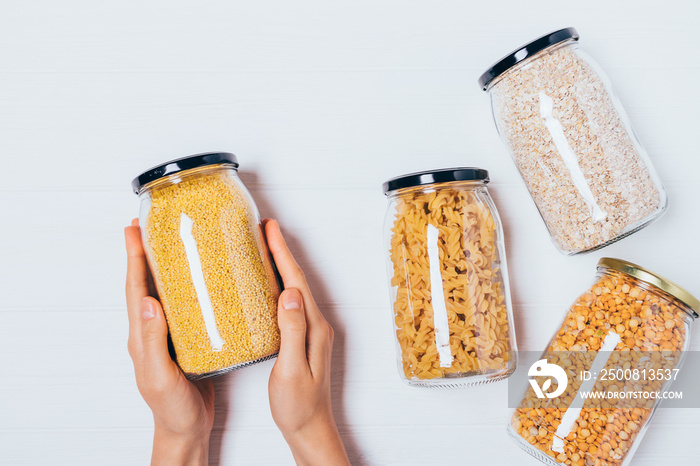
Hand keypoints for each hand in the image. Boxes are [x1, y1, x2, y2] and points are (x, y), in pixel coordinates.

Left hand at [125, 219, 214, 465]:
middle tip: (153, 228)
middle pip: (148, 284)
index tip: (133, 231)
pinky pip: (188, 307)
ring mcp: (171, 334)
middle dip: (147, 254)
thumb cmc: (172, 408)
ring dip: (168, 267)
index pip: (136, 289)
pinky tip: (205, 280)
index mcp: (142, 336)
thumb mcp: (160, 376)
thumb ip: (153, 342)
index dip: (134, 258)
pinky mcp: (190, 339)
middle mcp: (153, 331)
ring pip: (168, 293)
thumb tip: (149, 302)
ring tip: (178, 244)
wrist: (187, 428)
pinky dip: (192, 288)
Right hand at [265, 219, 349, 465]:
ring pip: (294, 289)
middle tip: (265, 229)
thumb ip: (292, 332)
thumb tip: (290, 294)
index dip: (282, 254)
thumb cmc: (298, 405)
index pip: (296, 282)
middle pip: (297, 279)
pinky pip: (291, 303)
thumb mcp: (291, 369)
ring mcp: (312, 331)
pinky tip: (268, 285)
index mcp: (314, 328)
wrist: (310, 427)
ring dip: (281, 266)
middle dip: (281, 252)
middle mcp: (316, 325)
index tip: (270, 231)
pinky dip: (279, 285)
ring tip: (264, 248)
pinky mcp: (304, 338)